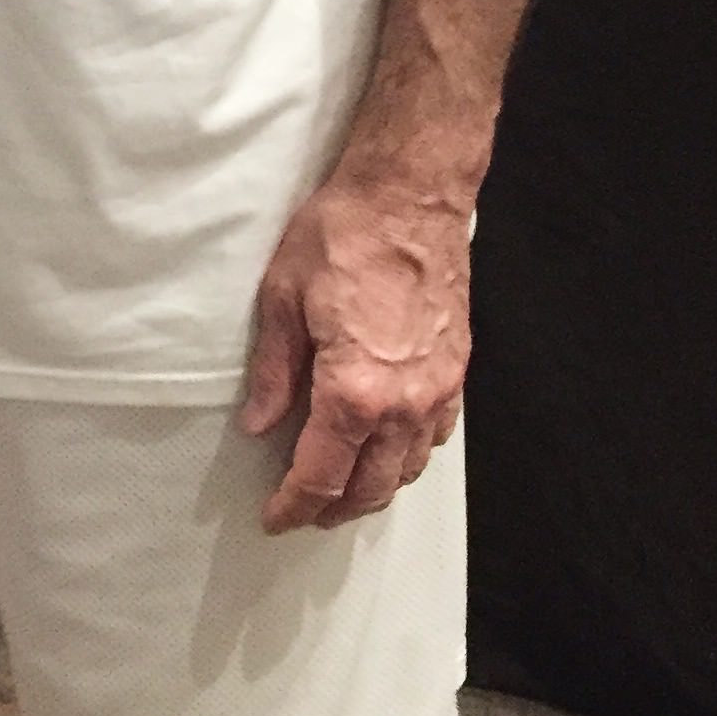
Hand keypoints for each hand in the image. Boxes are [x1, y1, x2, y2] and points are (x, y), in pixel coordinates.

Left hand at [239, 175, 470, 533]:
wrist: (409, 196)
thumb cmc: (345, 235)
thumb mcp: (283, 298)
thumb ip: (274, 372)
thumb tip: (259, 423)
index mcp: (354, 392)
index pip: (321, 476)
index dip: (294, 506)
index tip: (275, 519)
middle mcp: (404, 404)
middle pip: (369, 488)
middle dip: (333, 510)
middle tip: (302, 512)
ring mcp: (438, 390)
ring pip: (406, 469)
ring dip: (372, 489)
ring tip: (340, 488)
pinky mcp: (456, 371)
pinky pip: (434, 437)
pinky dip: (406, 456)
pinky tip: (386, 447)